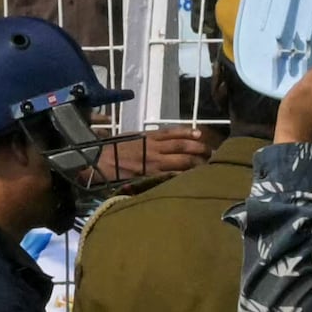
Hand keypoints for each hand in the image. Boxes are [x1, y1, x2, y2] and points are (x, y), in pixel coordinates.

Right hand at [89, 121, 213, 191]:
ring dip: (196, 163)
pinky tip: (193, 178)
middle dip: (199, 150)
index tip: (201, 135)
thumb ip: (146, 138)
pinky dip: (183, 176)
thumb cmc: (113, 150)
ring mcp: (154, 163)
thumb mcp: (130, 137)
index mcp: (149, 136)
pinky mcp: (151, 176)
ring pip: (182, 162)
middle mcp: (155, 148)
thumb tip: (160, 139)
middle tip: (211, 153)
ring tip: (207, 165)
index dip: (189, 133)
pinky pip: (172, 176)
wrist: (100, 162)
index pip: (174, 133)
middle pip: (183, 148)